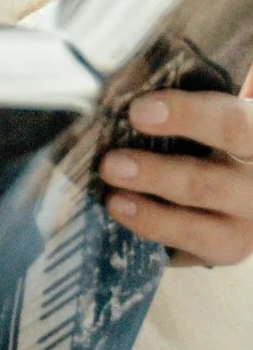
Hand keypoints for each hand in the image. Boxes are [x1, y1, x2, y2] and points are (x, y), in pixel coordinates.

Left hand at [102, 91, 252, 263]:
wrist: (243, 180)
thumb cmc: (212, 134)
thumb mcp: (209, 115)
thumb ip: (173, 110)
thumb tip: (113, 97)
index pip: (231, 124)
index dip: (186, 116)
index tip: (137, 111)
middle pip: (209, 184)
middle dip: (156, 175)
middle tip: (110, 165)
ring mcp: (247, 227)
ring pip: (201, 228)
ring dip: (151, 215)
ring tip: (113, 201)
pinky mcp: (227, 252)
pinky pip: (189, 249)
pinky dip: (154, 235)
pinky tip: (123, 220)